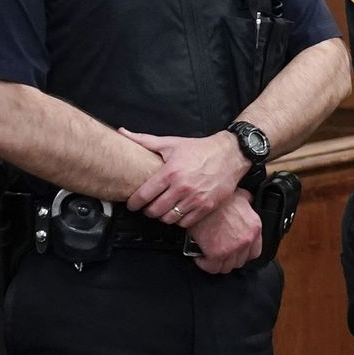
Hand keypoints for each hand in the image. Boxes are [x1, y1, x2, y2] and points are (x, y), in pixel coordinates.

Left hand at [122, 129, 244, 227]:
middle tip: (148, 207)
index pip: (143, 195)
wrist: (231, 155)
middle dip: (147, 210)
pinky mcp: (208, 206)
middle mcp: (182, 187)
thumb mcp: (171, 143)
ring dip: (163, 216)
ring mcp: (196, 199)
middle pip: (154, 210)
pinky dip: (179, 220)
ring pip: (169, 219)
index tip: (132, 204)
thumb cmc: (200, 149)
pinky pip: (186, 222)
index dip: (134, 203)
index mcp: (170, 172)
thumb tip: (122, 132)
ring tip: (163, 210)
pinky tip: (178, 212)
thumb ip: (144, 140)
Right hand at [188, 190, 261, 273]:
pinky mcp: (217, 253)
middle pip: (240, 261)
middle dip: (228, 259)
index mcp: (255, 228)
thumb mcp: (240, 196)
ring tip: (209, 256)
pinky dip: (205, 264)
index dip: (242, 255)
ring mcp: (233, 248)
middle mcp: (247, 240)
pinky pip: (212, 267)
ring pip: (227, 267)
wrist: (203, 201)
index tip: (234, 253)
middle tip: (219, 254)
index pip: (254, 252)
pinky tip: (201, 258)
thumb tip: (248, 199)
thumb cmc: (218, 199)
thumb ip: (247, 201)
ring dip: (217, 263)